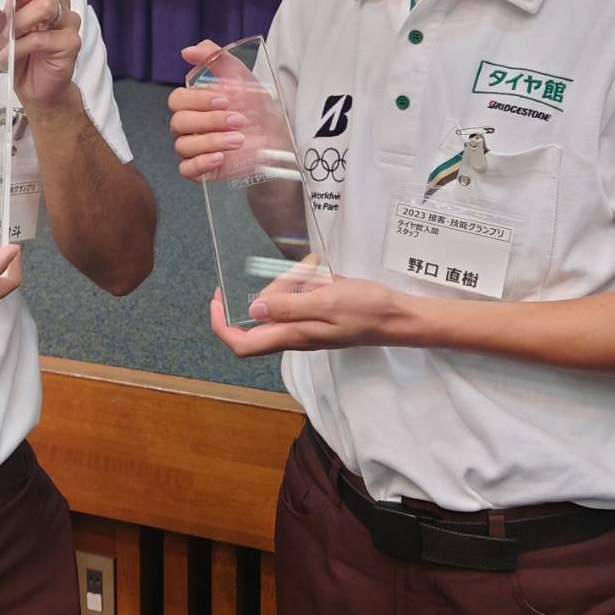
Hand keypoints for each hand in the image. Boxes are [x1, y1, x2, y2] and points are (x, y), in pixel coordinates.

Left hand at [0, 0, 80, 108]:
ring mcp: (67, 21)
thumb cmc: (19, 53)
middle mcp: (58, 1)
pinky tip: (10, 55)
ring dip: (18, 23)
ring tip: (6, 41)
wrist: (34, 88)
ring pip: (45, 6)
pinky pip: (42, 38)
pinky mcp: (71, 43)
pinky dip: (20, 46)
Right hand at [169, 40, 289, 181]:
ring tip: (239, 140)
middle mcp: (189, 126)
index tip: (225, 100)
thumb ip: (217, 59)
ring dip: (211, 141)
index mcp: (194, 104)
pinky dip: (200, 163)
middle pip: (179, 122)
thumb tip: (188, 50)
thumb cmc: (257, 109)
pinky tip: (220, 157)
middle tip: (239, 120)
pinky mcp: (200, 170)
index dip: (198, 100)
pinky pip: (186, 169)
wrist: (277, 141)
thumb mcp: (242, 78)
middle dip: (210, 121)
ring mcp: (193, 149)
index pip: (177, 100)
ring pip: (183, 145)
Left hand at [210, 271, 405, 357]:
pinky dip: (302, 283)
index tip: (216, 299)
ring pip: (279, 304)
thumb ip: (289, 307)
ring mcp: (306, 327)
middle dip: (266, 291)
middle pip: (260, 316)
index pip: (242, 344)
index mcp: (292, 336)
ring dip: (287, 283)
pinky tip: (319, 272)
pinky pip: (297, 299)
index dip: (221, 325)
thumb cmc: (365, 309)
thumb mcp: (326, 301)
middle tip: (291, 273)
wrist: (398, 317)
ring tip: (312, 269)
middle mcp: (294, 335)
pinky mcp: (318, 317)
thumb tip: (253, 309)